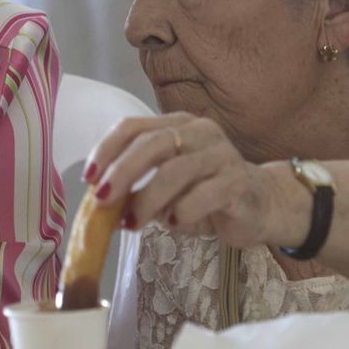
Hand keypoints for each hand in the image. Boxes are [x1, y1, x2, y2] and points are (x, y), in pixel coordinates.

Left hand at [84, 113, 303, 249]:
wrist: (261, 206)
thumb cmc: (206, 195)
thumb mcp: (166, 190)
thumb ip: (137, 189)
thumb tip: (99, 205)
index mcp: (177, 125)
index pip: (134, 126)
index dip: (107, 150)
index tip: (88, 178)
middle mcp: (200, 132)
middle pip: (153, 143)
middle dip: (122, 172)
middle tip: (102, 200)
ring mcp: (222, 154)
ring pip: (177, 169)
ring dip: (148, 198)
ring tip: (132, 223)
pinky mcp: (239, 181)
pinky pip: (207, 193)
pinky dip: (183, 209)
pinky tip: (171, 222)